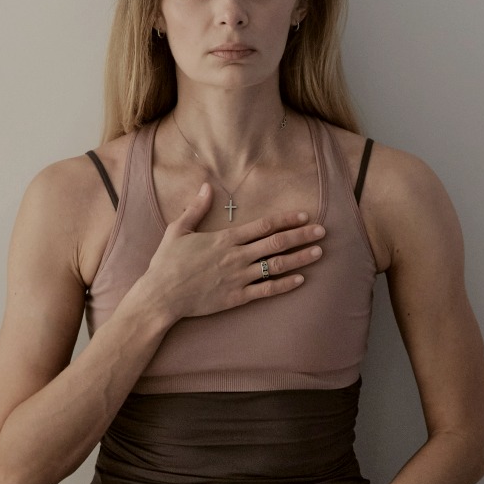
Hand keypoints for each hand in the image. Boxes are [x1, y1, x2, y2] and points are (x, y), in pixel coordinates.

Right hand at [134, 183, 325, 321]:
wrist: (161, 296)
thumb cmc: (167, 263)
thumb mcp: (178, 230)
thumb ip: (195, 208)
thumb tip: (206, 186)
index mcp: (225, 239)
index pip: (263, 226)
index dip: (286, 219)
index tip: (304, 216)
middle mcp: (236, 256)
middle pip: (276, 243)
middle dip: (301, 236)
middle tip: (322, 231)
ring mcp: (238, 278)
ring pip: (276, 266)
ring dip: (299, 258)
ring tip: (318, 252)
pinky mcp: (237, 297)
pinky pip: (266, 290)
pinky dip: (285, 285)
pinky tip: (301, 280)